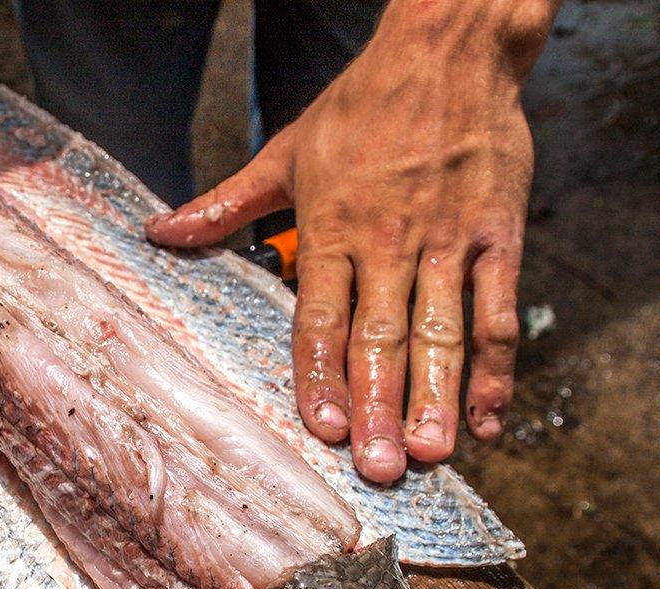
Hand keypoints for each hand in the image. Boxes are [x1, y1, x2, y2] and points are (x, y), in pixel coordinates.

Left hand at [147, 0, 557, 482]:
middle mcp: (388, 241)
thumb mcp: (284, 152)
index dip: (320, 376)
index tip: (322, 429)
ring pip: (443, 331)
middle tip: (378, 468)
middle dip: (379, 406)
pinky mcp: (497, 234)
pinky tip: (488, 418)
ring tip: (430, 454)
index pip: (320, 317)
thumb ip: (225, 205)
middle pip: (381, 337)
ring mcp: (446, 240)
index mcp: (331, 227)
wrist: (447, 49)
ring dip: (438, 397)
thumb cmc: (361, 105)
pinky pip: (499, 309)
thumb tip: (160, 233)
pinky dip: (498, 367)